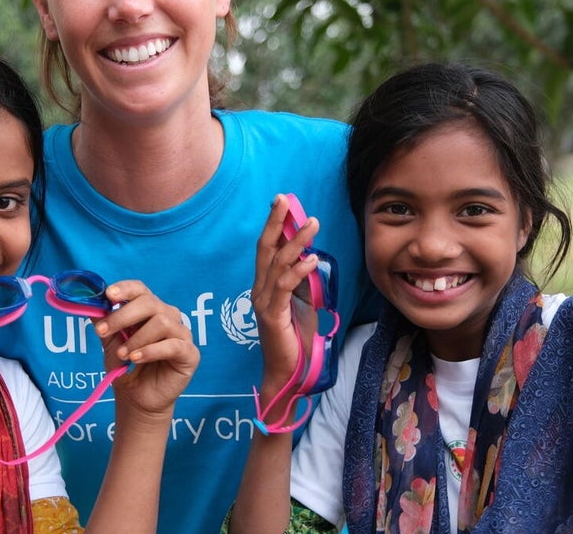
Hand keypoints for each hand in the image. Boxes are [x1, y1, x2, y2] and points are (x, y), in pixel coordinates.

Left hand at [94, 280, 198, 419]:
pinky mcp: (190, 353)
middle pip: (150, 303)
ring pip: (162, 322)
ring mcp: (181, 334)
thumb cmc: (126, 367)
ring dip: (137, 338)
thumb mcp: (110, 343)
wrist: (137, 398)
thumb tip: (89, 305)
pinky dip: (151, 350)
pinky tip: (136, 359)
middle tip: (103, 331)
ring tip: (123, 354)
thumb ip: (103, 323)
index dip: (125, 289)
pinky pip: (173, 345)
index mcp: (149, 309)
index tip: (109, 295)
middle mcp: (168, 316)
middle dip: (123, 316)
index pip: (140, 290)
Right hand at [250, 194, 323, 404]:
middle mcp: (260, 290)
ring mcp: (263, 302)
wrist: (288, 372)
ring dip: (296, 241)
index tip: (282, 203)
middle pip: (265, 249)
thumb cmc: (295, 338)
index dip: (274, 225)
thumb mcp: (302, 302)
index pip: (267, 249)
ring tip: (313, 224)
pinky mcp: (271, 315)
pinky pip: (284, 287)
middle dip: (276, 223)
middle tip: (285, 200)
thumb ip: (301, 281)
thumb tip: (309, 257)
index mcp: (265, 285)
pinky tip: (312, 259)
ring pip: (277, 263)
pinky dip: (298, 270)